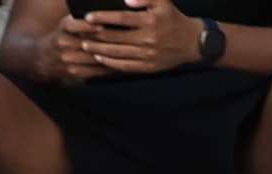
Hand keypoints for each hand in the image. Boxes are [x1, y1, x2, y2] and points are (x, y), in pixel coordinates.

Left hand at [54, 2, 181, 74]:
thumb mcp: (163, 1)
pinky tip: (99, 58)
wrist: (191, 42)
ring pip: (117, 53)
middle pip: (115, 38)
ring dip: (98, 50)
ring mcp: (147, 55)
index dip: (103, 17)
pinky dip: (110, 63)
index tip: (88, 17)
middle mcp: (147, 39)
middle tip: (80, 33)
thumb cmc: (172, 18)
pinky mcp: (147, 67)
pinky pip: (124, 66)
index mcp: (150, 21)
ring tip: (85, 46)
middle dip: (95, 35)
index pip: (121, 19)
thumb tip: (125, 0)